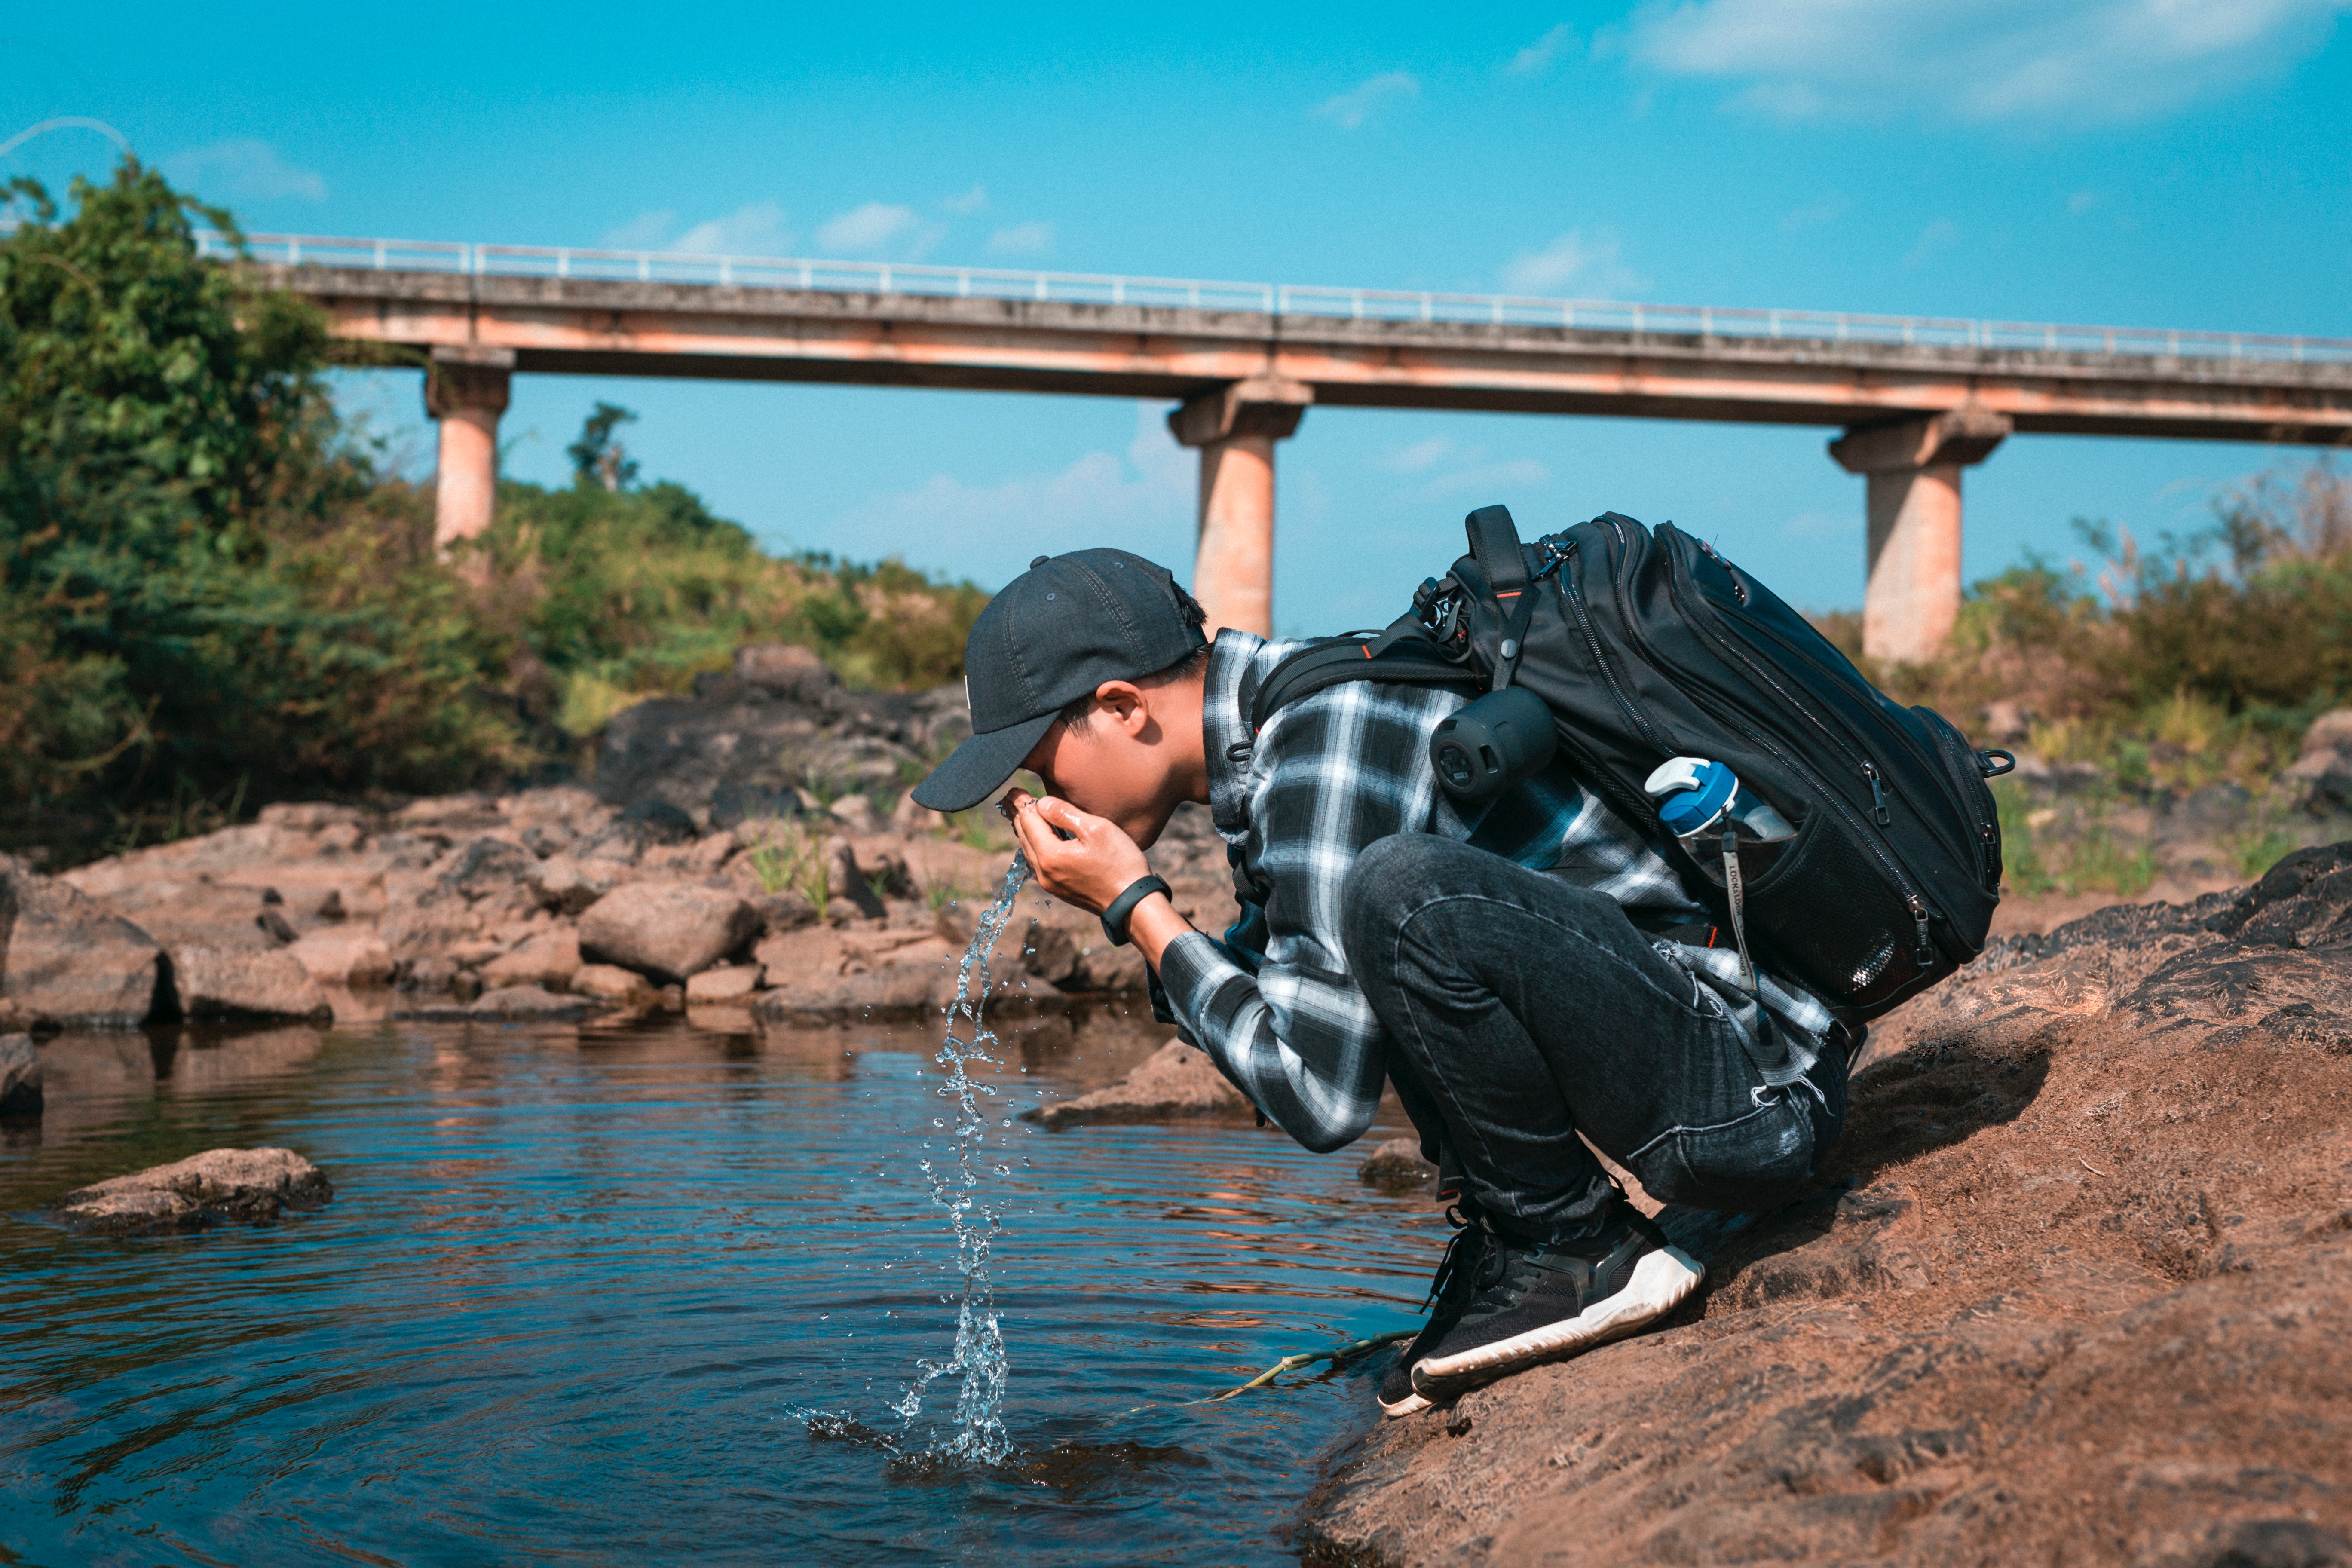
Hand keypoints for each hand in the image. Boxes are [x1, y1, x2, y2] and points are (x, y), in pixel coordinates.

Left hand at [1002, 789, 1151, 914]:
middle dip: (1018, 815)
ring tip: (1023, 814)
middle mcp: (1044, 872)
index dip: (1021, 802)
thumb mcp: (1096, 829)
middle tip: (1012, 797)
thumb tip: (1041, 804)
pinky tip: (1040, 838)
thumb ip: (1064, 813)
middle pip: (1024, 836)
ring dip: (1025, 830)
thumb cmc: (1120, 863)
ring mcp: (1050, 883)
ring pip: (1029, 850)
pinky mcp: (1060, 889)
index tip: (1014, 788)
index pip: (1028, 821)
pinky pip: (1038, 863)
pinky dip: (1035, 845)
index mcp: (1050, 855)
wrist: (1133, 903)